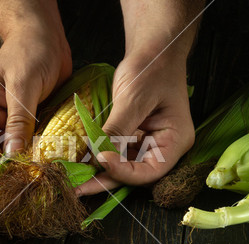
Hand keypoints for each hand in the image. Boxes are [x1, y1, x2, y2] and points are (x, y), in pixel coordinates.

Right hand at [0, 29, 71, 171]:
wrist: (47, 37)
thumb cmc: (29, 51)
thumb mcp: (22, 85)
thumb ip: (19, 120)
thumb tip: (12, 153)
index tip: (6, 176)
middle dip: (13, 162)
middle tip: (29, 177)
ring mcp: (13, 119)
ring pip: (17, 147)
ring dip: (29, 157)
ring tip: (41, 171)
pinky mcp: (31, 120)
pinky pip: (33, 140)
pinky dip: (41, 149)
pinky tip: (50, 158)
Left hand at [77, 50, 194, 195]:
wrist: (151, 50)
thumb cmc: (152, 68)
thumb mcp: (134, 99)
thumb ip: (117, 130)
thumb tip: (96, 156)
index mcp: (174, 141)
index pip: (150, 171)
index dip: (123, 172)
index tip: (99, 160)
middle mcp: (162, 147)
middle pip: (134, 173)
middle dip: (104, 180)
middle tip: (77, 188)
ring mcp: (146, 143)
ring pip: (121, 165)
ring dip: (98, 171)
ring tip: (73, 178)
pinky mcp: (132, 136)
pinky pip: (115, 151)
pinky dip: (98, 154)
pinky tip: (80, 159)